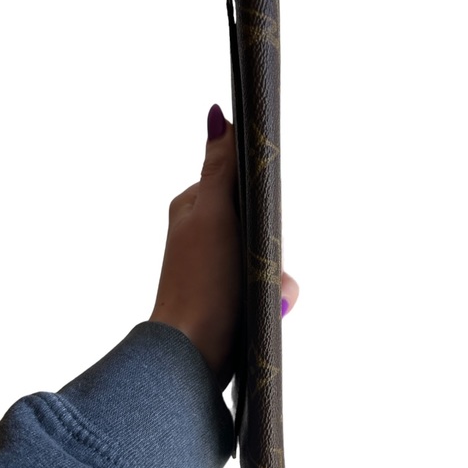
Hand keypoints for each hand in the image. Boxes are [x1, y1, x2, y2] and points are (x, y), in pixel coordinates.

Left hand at [150, 105, 297, 389]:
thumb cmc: (202, 280)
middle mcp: (204, 231)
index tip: (262, 215)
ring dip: (273, 270)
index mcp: (194, 206)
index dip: (257, 192)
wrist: (195, 351)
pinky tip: (269, 303)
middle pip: (258, 217)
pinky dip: (272, 290)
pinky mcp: (230, 290)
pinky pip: (264, 280)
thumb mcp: (214, 213)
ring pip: (266, 251)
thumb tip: (218, 116)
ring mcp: (217, 263)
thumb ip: (220, 167)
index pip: (237, 178)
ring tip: (262, 289)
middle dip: (269, 240)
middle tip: (257, 258)